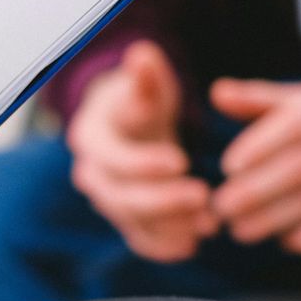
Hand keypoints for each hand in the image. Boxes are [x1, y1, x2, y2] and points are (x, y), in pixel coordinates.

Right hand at [66, 40, 217, 261]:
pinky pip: (141, 240)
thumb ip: (146, 77)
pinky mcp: (126, 220)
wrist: (131, 126)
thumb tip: (143, 55)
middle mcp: (92, 174)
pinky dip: (166, 246)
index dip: (143, 163)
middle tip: (203, 197)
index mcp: (91, 138)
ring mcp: (108, 201)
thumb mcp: (145, 85)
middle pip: (120, 197)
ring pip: (133, 222)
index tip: (180, 161)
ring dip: (170, 226)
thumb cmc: (139, 100)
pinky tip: (194, 244)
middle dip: (162, 201)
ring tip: (209, 223)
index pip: (112, 157)